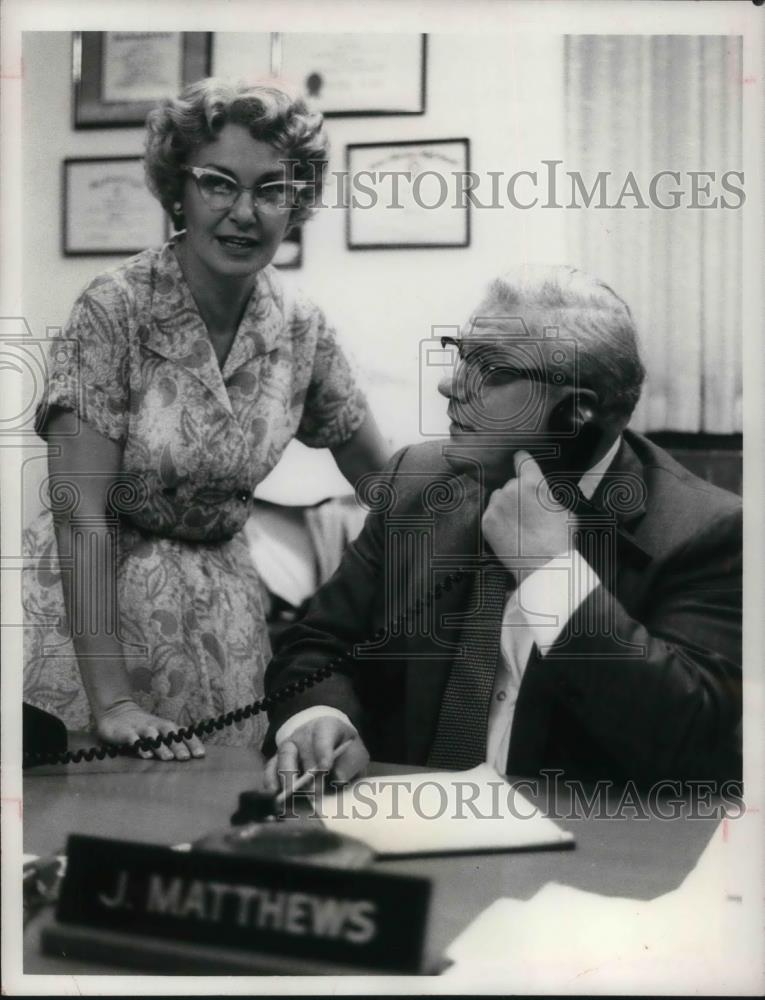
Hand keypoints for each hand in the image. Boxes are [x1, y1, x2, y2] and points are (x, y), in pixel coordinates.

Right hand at [96, 700, 204, 760]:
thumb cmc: (145, 727)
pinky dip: (140, 745)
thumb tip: (191, 757)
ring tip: (169, 758)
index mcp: (166, 727)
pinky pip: (133, 738)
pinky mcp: (126, 733)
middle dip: (179, 746)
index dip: (192, 743)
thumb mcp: (159, 732)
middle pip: (170, 734)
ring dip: (161, 746)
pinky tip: (146, 754)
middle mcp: (156, 727)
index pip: (183, 734)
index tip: (201, 754)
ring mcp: (141, 729)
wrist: (117, 711)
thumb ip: (172, 742)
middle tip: (186, 757)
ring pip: (153, 736)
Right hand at [262, 716, 368, 795]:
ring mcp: (289, 746)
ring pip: (284, 756)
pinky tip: (274, 793)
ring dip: (286, 775)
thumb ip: (349, 764)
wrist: (333, 743)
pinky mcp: (278, 760)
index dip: (323, 751)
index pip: (323, 735)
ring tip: (288, 793)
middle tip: (313, 793)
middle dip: (308, 771)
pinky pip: (271, 767)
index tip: (326, 768)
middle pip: (302, 749)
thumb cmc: (345, 749)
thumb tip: (337, 779)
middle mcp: (304, 733)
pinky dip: (271, 780)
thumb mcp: (356, 753)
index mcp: (326, 726)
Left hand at [481, 449, 574, 573]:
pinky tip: (510, 532)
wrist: (544, 565)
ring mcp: (496, 505)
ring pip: (498, 498)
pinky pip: (490, 514)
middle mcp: (511, 489)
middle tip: (527, 512)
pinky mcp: (486, 521)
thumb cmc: (560, 540)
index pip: (522, 459)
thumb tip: (543, 491)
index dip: (522, 460)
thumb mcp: (565, 509)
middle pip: (511, 484)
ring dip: (505, 506)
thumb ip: (549, 494)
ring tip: (518, 524)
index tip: (519, 460)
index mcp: (533, 482)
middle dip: (517, 494)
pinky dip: (497, 520)